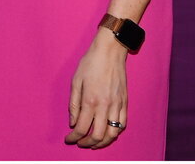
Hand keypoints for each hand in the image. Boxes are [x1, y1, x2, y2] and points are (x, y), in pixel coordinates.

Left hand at [65, 30, 128, 148]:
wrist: (110, 51)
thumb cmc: (90, 63)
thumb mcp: (75, 81)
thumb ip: (73, 104)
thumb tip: (73, 122)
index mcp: (90, 100)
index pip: (82, 128)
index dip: (74, 137)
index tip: (69, 139)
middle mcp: (105, 106)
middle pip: (98, 135)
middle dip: (87, 143)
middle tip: (80, 143)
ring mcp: (117, 105)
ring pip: (112, 134)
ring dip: (103, 142)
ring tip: (94, 143)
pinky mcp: (125, 103)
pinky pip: (122, 124)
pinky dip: (114, 132)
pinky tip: (107, 132)